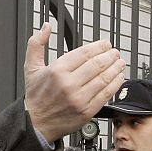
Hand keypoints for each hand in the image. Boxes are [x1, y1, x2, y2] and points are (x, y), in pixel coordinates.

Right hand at [24, 24, 124, 142]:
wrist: (36, 124)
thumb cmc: (36, 96)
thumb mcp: (31, 68)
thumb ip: (37, 44)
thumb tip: (46, 26)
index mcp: (57, 71)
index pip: (85, 53)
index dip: (99, 46)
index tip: (106, 44)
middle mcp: (69, 84)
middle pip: (97, 64)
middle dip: (110, 55)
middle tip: (114, 52)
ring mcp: (79, 99)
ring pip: (104, 78)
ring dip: (116, 68)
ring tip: (119, 62)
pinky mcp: (87, 111)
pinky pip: (106, 94)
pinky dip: (116, 84)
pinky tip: (119, 77)